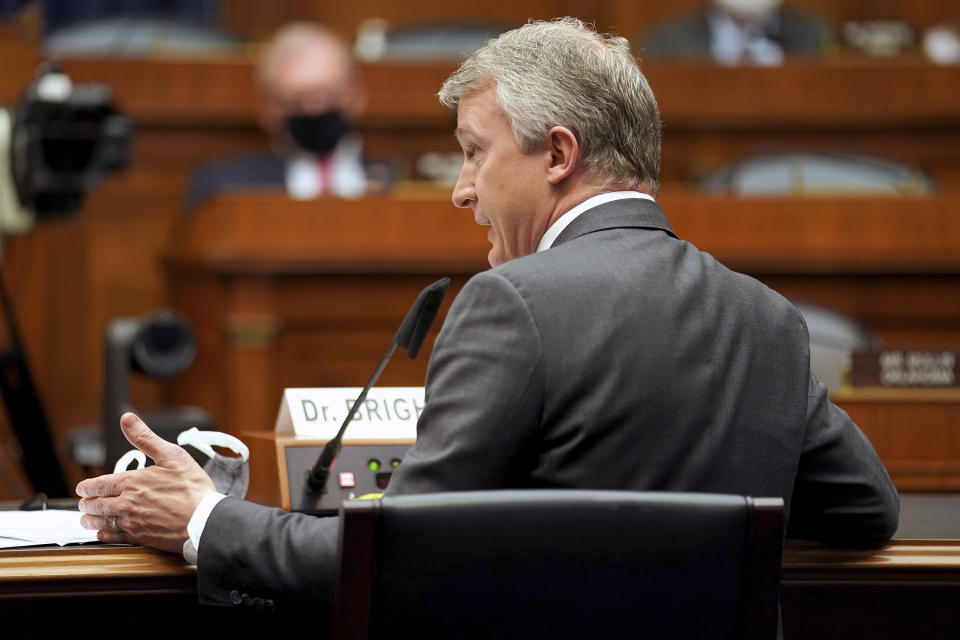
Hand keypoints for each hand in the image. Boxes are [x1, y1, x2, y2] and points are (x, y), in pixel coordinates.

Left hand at [76, 412, 216, 552]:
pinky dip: (103, 534)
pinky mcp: (140, 538)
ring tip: (86, 518)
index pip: (99, 484)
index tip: (83, 487)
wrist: (204, 520)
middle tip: (84, 502)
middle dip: (87, 502)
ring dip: (90, 519)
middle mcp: (126, 503)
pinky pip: (113, 537)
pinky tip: (101, 533)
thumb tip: (127, 419)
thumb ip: (145, 438)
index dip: (87, 486)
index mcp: (132, 482)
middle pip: (96, 504)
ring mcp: (132, 522)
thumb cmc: (193, 488)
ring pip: (101, 521)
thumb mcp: (172, 455)